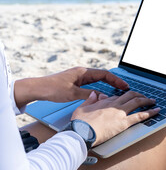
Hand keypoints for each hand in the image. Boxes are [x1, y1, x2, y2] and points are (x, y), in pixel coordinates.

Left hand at [14, 67, 128, 107]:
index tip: (124, 86)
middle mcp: (82, 73)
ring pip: (97, 80)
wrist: (37, 88)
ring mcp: (79, 77)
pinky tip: (102, 93)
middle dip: (114, 81)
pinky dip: (100, 87)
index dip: (115, 80)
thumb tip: (103, 97)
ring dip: (108, 84)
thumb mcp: (72, 93)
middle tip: (124, 88)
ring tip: (117, 91)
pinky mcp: (75, 82)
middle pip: (103, 75)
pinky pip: (92, 83)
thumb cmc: (52, 89)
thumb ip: (89, 95)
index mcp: (83, 72)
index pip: (104, 74)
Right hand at [71, 91, 159, 145]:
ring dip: (147, 100)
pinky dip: (150, 112)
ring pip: (137, 102)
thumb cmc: (80, 123)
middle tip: (144, 97)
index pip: (118, 96)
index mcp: (105, 101)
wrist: (82, 132)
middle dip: (139, 95)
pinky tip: (156, 111)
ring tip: (153, 101)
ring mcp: (120, 113)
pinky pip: (140, 115)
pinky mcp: (124, 123)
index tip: (127, 99)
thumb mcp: (82, 107)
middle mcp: (114, 104)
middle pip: (130, 95)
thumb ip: (89, 99)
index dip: (124, 97)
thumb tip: (94, 93)